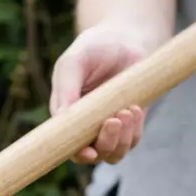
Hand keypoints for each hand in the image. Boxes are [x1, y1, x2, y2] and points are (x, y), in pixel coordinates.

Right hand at [49, 25, 148, 164]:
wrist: (123, 41)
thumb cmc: (92, 50)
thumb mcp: (74, 62)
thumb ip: (66, 88)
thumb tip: (61, 117)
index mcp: (64, 118)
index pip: (67, 147)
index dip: (77, 154)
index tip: (89, 152)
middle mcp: (84, 129)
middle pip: (92, 155)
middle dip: (105, 144)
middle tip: (113, 119)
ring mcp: (106, 130)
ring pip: (113, 153)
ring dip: (121, 139)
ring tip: (127, 110)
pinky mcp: (128, 126)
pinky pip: (131, 141)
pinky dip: (134, 130)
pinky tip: (133, 108)